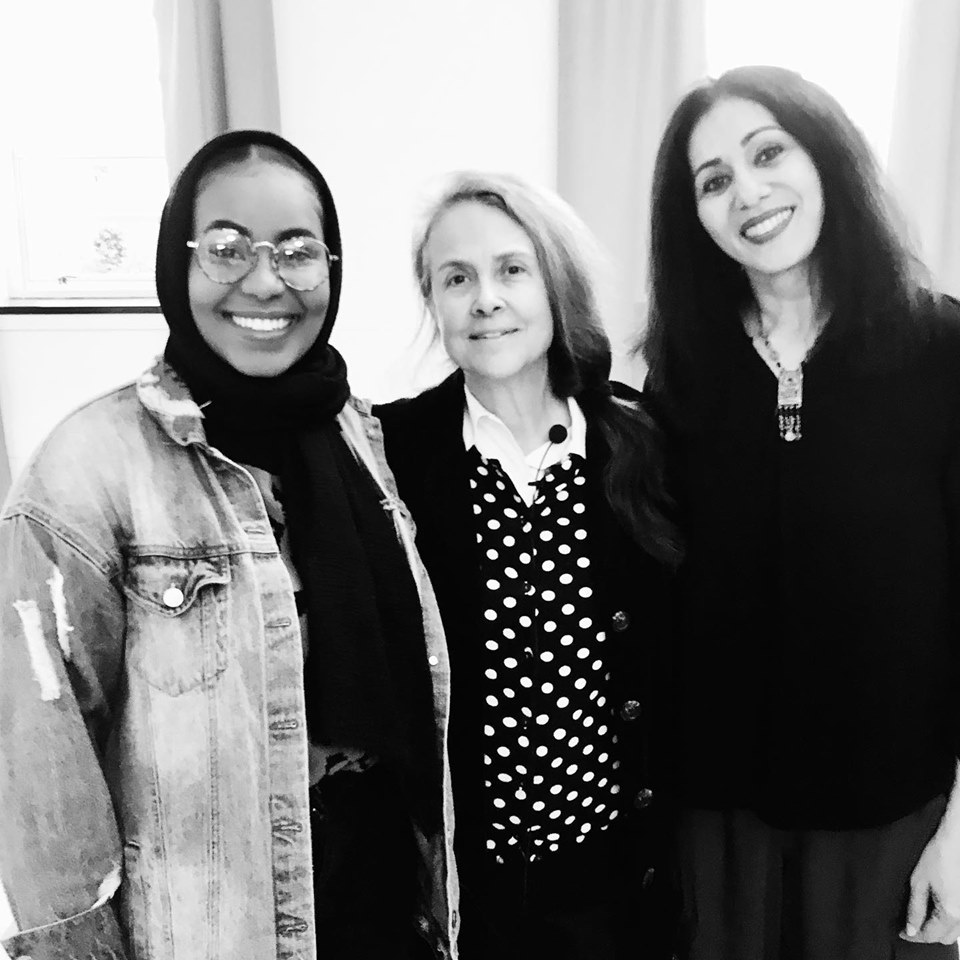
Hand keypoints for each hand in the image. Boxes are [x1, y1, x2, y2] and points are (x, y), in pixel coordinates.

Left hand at [900, 823, 959, 943]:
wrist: (956, 840)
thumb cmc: (939, 855)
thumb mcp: (918, 882)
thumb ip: (915, 909)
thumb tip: (911, 930)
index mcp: (950, 913)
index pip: (930, 935)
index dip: (913, 936)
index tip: (901, 932)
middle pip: (945, 937)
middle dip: (927, 934)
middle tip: (910, 924)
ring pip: (955, 931)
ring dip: (940, 929)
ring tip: (923, 916)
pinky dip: (949, 920)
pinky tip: (937, 908)